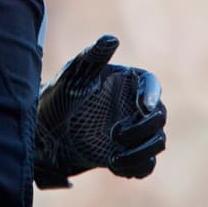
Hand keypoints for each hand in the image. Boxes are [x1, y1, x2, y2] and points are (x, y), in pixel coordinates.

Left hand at [33, 35, 167, 188]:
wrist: (46, 130)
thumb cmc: (59, 94)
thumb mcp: (74, 74)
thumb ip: (94, 56)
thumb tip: (112, 39)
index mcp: (128, 81)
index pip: (151, 83)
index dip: (151, 94)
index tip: (142, 108)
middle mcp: (136, 105)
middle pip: (160, 116)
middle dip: (143, 129)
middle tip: (115, 134)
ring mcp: (135, 131)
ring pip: (158, 142)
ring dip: (141, 152)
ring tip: (114, 158)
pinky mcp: (129, 153)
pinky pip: (147, 164)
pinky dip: (137, 168)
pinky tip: (115, 166)